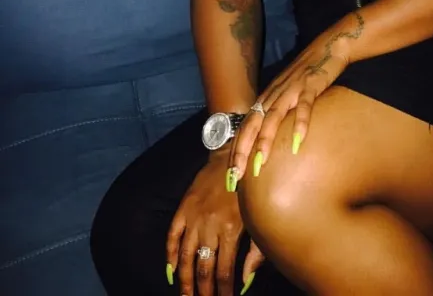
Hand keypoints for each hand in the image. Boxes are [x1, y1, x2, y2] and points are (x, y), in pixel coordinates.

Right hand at [166, 150, 264, 295]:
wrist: (232, 157)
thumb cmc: (250, 189)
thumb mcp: (257, 218)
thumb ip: (255, 251)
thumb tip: (247, 281)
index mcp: (230, 230)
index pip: (224, 271)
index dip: (223, 291)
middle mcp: (209, 226)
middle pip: (203, 268)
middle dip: (203, 291)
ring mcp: (193, 217)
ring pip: (184, 257)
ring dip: (184, 280)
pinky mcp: (183, 208)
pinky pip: (172, 236)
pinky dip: (169, 255)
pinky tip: (170, 271)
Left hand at [228, 28, 351, 184]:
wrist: (328, 48)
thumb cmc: (307, 75)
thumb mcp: (288, 93)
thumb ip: (279, 112)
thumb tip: (270, 139)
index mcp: (267, 98)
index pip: (245, 126)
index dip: (236, 150)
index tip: (230, 176)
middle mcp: (274, 94)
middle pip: (253, 124)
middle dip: (243, 150)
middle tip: (236, 176)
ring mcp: (292, 89)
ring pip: (274, 116)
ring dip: (265, 140)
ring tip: (260, 162)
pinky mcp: (311, 85)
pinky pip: (305, 106)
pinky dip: (301, 122)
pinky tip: (299, 141)